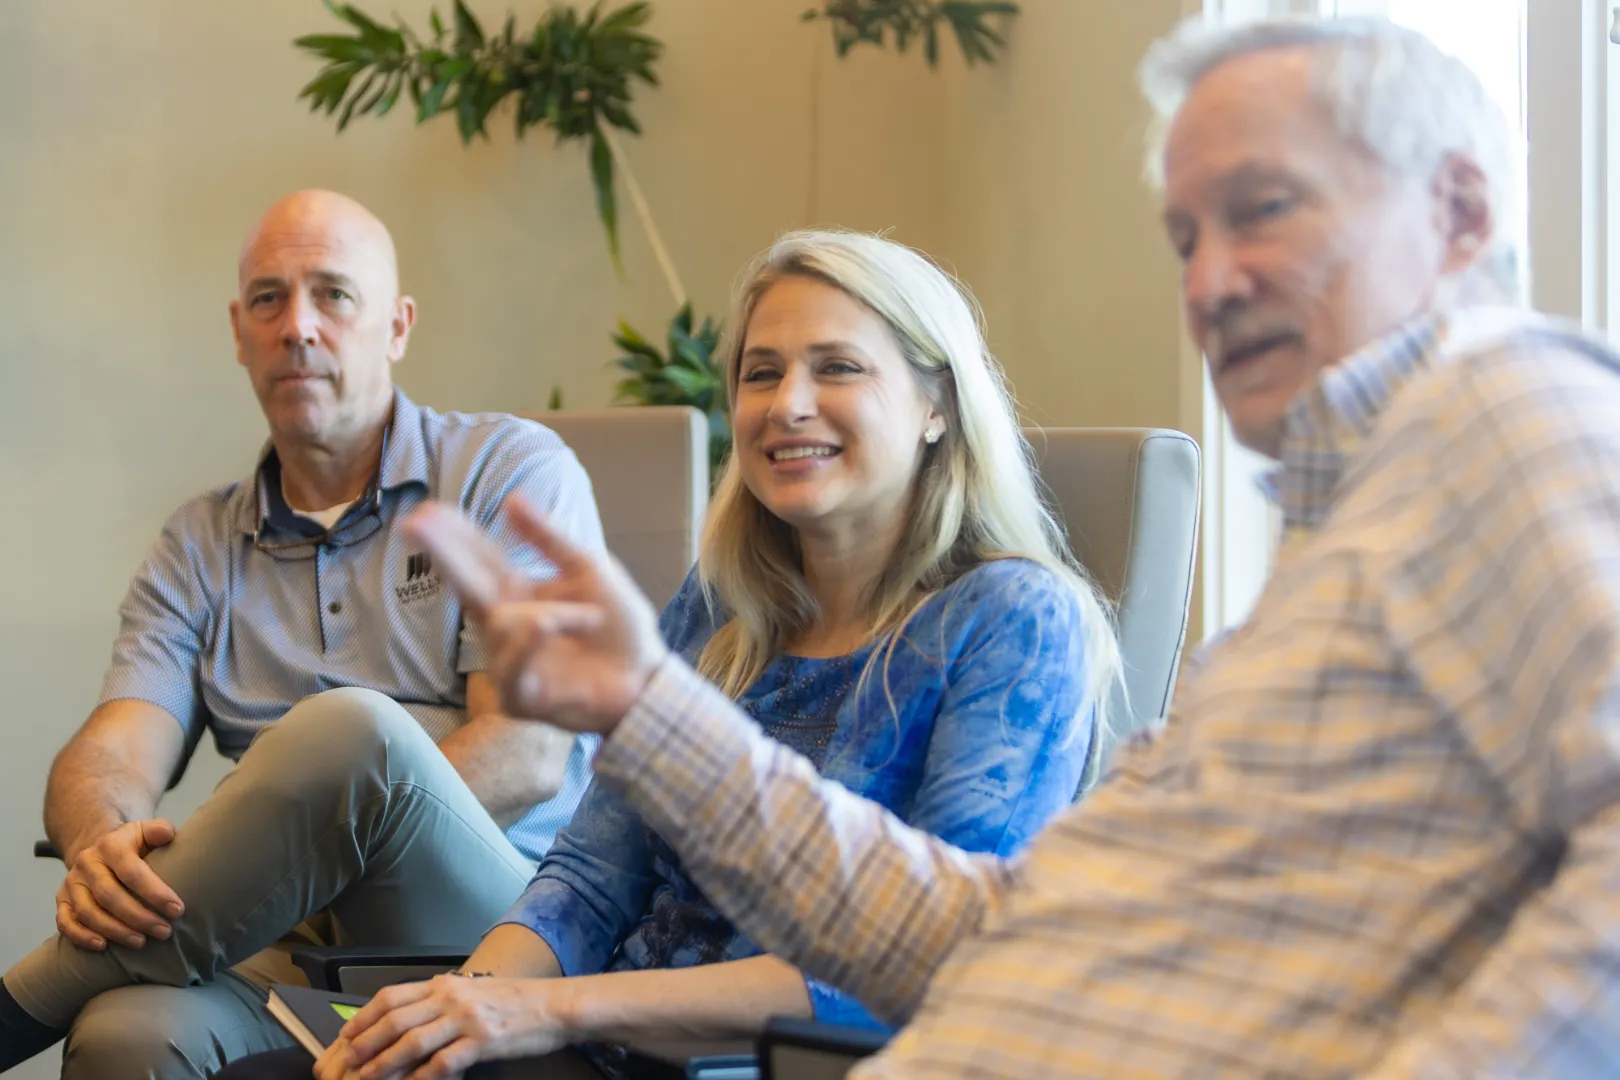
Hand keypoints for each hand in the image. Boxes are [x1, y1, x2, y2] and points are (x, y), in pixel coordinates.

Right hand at [56, 819, 182, 950]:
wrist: (99, 849)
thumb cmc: (132, 845)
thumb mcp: (146, 831)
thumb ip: (159, 830)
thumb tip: (168, 834)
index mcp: (110, 845)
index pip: (132, 871)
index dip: (155, 893)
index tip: (177, 910)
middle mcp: (87, 862)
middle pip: (110, 895)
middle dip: (139, 917)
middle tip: (164, 931)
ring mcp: (72, 882)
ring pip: (88, 912)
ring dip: (115, 930)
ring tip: (141, 942)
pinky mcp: (62, 900)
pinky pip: (65, 921)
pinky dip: (81, 936)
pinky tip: (103, 946)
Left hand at [315, 974, 573, 1079]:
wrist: (555, 1005)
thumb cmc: (516, 1000)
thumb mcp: (474, 990)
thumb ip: (443, 1000)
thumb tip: (410, 1018)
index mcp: (446, 983)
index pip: (392, 996)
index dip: (364, 1017)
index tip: (345, 1036)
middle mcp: (452, 997)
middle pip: (395, 1019)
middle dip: (365, 1043)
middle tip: (347, 1063)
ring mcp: (467, 1018)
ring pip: (413, 1041)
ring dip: (385, 1063)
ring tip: (367, 1079)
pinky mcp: (483, 1041)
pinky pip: (443, 1063)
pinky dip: (422, 1078)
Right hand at [404, 496, 667, 735]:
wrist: (646, 678)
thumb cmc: (618, 627)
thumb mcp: (589, 569)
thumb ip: (548, 538)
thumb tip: (511, 499)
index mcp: (519, 594)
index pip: (478, 559)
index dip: (453, 536)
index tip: (427, 511)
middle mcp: (505, 626)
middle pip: (465, 586)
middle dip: (443, 553)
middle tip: (416, 524)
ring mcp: (508, 663)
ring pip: (503, 624)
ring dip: (553, 614)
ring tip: (589, 619)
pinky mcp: (519, 698)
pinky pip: (511, 666)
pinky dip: (532, 642)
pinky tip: (548, 625)